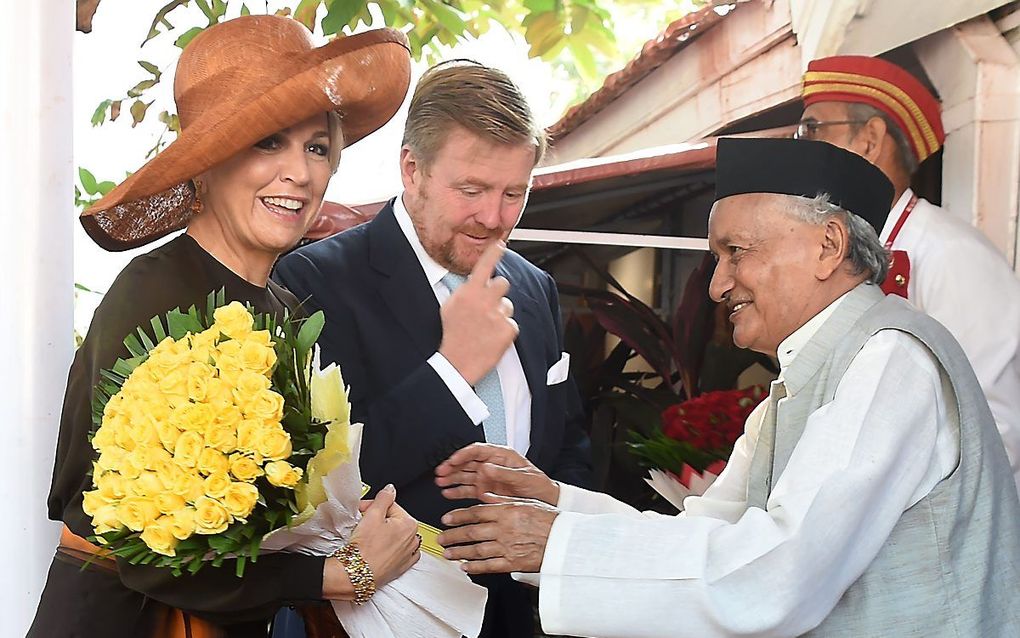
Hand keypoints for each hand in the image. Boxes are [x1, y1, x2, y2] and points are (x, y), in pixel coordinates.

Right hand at [324, 484, 419, 598]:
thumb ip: (384, 498)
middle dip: (377, 519)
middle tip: (362, 523)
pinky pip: (396, 552)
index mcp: (410, 524)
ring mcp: (408, 555)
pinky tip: (376, 549)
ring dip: (382, 533)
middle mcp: (413, 540)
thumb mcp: (373, 515)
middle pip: (393, 521)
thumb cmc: (365, 549)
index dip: (372, 506)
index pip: (390, 506)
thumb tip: (390, 489)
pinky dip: (388, 548)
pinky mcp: (401, 567)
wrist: (356, 574)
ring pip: (394, 536)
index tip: (362, 510)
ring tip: (367, 537)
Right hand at [435, 443, 559, 504]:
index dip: (463, 454)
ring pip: (465, 475)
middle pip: (467, 462)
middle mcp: (492, 466)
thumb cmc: (539, 486)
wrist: (544, 501)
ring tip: (440, 482)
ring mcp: (487, 479)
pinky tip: (448, 492)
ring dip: (451, 478)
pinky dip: (457, 491)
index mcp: (501, 456)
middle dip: (452, 466)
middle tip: (441, 472)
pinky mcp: (486, 491)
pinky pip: (468, 490)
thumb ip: (505, 473)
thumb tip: (486, 468)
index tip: (453, 460)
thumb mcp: (525, 477)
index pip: (478, 450)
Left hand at [436, 492, 557, 573]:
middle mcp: (503, 529)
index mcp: (506, 512)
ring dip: (458, 552)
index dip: (458, 517)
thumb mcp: (525, 502)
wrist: (565, 540)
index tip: (446, 519)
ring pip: (476, 550)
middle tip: (441, 537)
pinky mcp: (511, 563)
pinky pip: (488, 566)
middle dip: (452, 535)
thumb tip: (484, 496)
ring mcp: (506, 547)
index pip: (475, 513)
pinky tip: (465, 567)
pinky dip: (474, 567)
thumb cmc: (549, 520)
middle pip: (471, 532)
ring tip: (447, 553)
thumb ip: (503, 501)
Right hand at [438, 241, 518, 384]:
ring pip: (508, 305)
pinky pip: (512, 324)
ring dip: (500, 314)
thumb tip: (473, 283)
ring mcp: (498, 314)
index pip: (485, 265)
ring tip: (486, 328)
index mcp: (469, 292)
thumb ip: (463, 292)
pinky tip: (491, 339)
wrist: (457, 363)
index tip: (501, 243)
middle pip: (503, 283)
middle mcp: (485, 300)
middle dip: (498, 293)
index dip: (495, 252)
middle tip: (488, 307)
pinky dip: (504, 331)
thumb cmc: (452, 335)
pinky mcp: (508, 329)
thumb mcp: (449, 307)